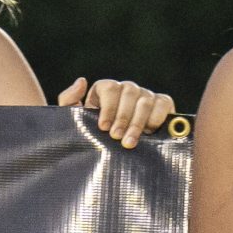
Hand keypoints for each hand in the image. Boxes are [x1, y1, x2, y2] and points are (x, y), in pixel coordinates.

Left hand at [58, 77, 175, 149]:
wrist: (110, 152)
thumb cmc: (90, 133)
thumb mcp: (74, 118)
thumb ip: (69, 100)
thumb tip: (82, 80)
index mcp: (106, 89)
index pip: (110, 88)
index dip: (108, 108)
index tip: (103, 128)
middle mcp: (127, 89)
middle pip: (129, 93)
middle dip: (123, 118)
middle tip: (116, 137)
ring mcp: (146, 95)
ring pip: (146, 100)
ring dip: (138, 123)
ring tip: (129, 142)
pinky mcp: (162, 104)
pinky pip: (164, 103)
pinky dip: (157, 117)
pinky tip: (149, 132)